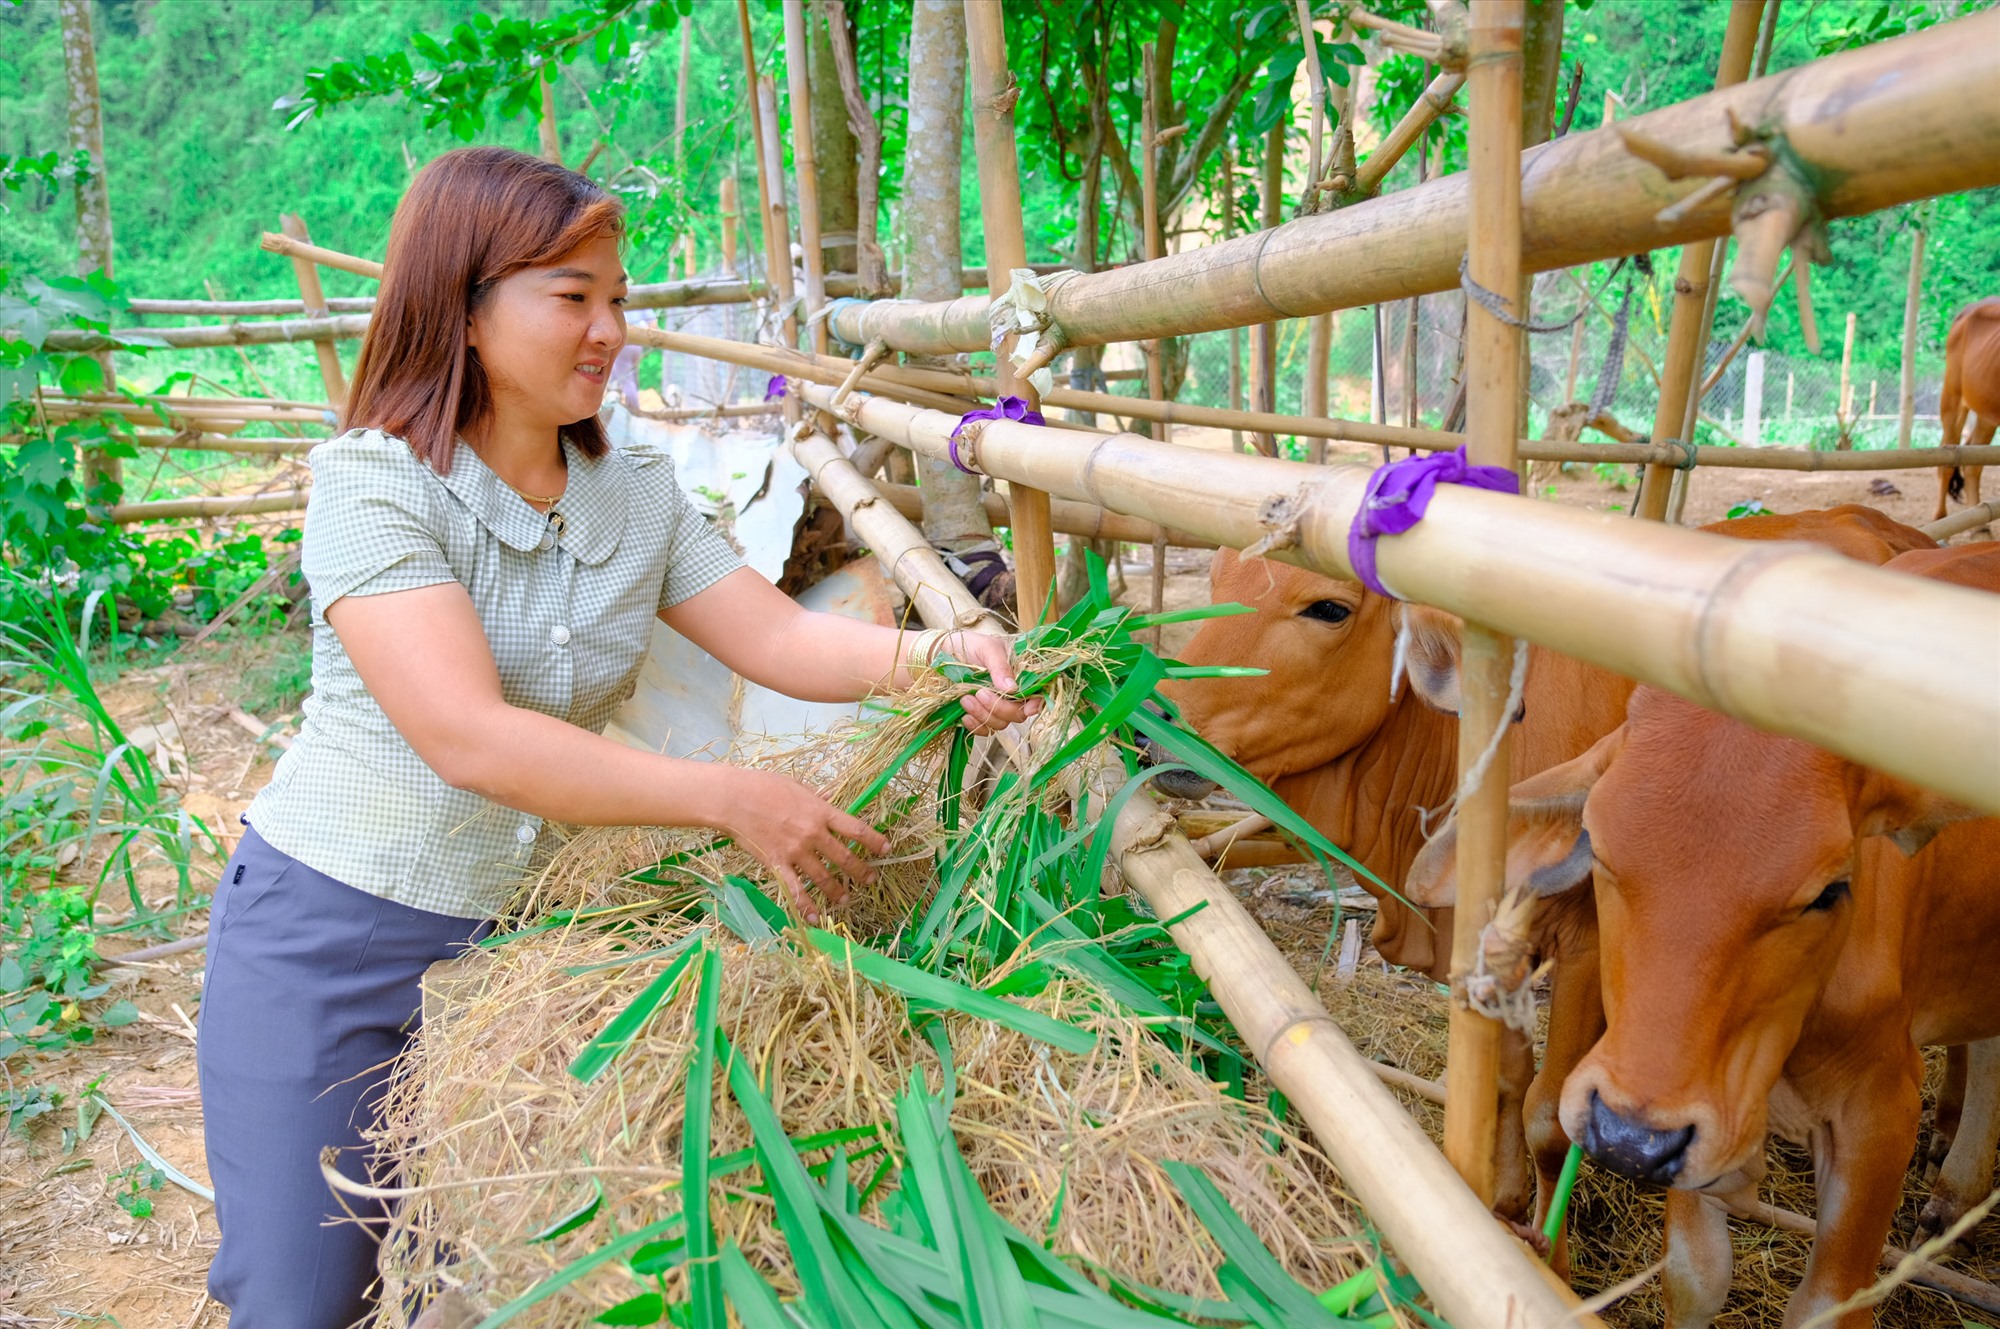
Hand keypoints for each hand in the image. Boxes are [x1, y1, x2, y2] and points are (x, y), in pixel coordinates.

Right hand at [719, 768, 889, 923]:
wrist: (733, 799)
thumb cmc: (763, 786)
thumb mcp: (796, 786)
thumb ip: (815, 798)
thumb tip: (828, 800)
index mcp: (820, 811)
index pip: (855, 829)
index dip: (874, 840)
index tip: (886, 849)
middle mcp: (813, 834)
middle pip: (844, 857)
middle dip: (861, 871)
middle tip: (871, 879)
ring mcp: (795, 851)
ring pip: (823, 877)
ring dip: (837, 891)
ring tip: (846, 899)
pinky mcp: (777, 864)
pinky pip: (795, 890)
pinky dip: (806, 906)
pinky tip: (816, 918)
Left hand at [942, 631, 1042, 735]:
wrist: (943, 651)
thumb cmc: (969, 645)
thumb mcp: (987, 649)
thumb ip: (1000, 667)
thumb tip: (1012, 689)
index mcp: (1020, 674)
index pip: (1036, 694)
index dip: (1036, 704)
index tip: (1028, 708)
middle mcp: (1012, 693)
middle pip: (1018, 713)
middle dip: (999, 708)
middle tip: (980, 693)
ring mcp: (996, 706)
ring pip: (1000, 723)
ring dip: (983, 715)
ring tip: (965, 698)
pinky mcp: (981, 715)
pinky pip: (985, 730)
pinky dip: (976, 726)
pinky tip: (965, 715)